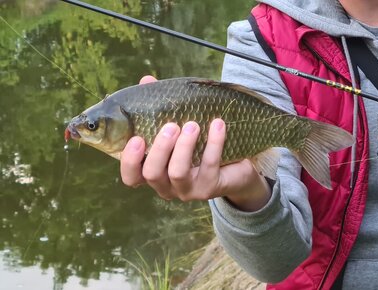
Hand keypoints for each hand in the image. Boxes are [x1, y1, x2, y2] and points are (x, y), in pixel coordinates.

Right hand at [119, 76, 271, 210]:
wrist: (237, 165)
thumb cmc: (200, 143)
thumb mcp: (179, 125)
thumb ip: (159, 107)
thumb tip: (146, 81)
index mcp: (153, 171)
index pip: (131, 177)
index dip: (129, 161)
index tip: (136, 139)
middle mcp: (166, 186)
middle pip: (152, 174)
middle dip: (160, 148)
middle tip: (171, 126)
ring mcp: (188, 190)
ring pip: (177, 173)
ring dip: (184, 147)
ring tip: (193, 125)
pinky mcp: (210, 188)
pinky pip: (209, 165)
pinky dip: (213, 143)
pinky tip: (218, 124)